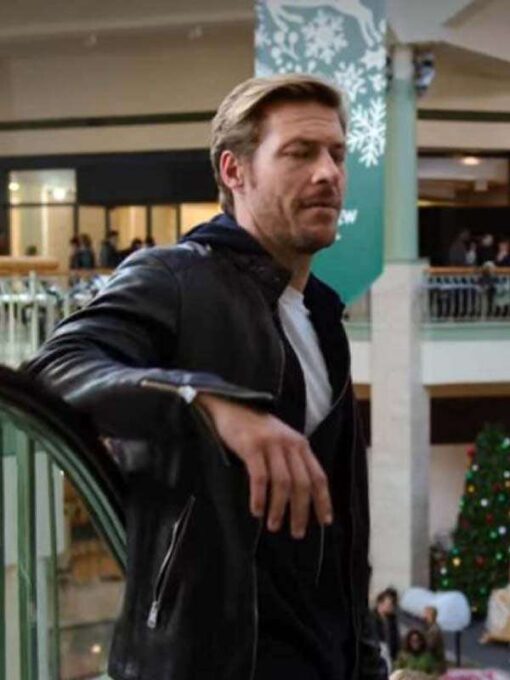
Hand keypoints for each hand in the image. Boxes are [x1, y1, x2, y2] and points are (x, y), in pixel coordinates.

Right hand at [197, 394, 332, 538]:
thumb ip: (293, 461)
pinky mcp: (252, 446)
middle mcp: (290, 444)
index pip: (318, 476)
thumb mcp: (282, 441)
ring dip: (279, 509)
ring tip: (274, 525)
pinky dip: (260, 497)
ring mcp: (271, 444)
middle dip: (301, 511)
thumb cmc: (257, 430)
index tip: (324, 522)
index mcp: (301, 444)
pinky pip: (260, 477)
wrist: (232, 406)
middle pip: (302, 484)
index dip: (323, 500)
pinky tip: (257, 511)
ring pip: (283, 483)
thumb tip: (302, 497)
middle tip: (297, 532)